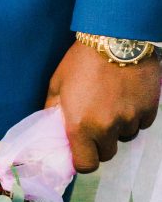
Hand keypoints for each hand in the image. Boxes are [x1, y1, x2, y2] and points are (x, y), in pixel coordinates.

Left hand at [45, 41, 160, 172]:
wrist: (115, 36)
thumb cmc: (81, 60)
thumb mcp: (58, 85)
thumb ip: (53, 111)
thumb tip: (52, 129)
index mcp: (80, 126)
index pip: (86, 165)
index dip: (84, 160)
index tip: (83, 151)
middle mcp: (106, 128)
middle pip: (107, 153)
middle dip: (101, 144)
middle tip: (97, 125)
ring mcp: (130, 118)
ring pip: (126, 137)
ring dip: (120, 128)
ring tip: (113, 105)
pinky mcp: (149, 108)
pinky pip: (143, 123)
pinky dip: (136, 115)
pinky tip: (128, 98)